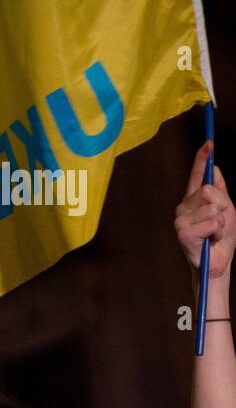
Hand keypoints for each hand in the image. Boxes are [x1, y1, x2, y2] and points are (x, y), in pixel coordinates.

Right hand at [174, 142, 231, 280]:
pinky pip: (211, 222)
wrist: (217, 265)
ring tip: (214, 234)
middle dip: (223, 206)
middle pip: (209, 190)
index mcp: (194, 200)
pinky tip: (209, 240)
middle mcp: (183, 207)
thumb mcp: (227, 211)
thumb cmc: (220, 239)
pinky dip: (217, 231)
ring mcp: (181, 219)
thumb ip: (221, 191)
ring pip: (212, 207)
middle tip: (219, 223)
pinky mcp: (183, 232)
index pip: (198, 175)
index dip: (202, 159)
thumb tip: (215, 168)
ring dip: (221, 223)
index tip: (209, 143)